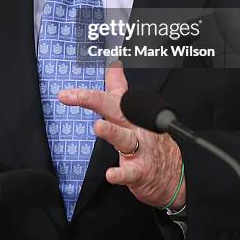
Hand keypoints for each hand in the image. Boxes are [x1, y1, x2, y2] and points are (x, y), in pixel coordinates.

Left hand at [58, 62, 185, 208]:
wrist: (173, 174)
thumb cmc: (149, 140)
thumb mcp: (135, 111)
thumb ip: (119, 88)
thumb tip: (113, 65)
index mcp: (130, 113)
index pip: (109, 97)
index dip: (88, 94)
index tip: (66, 94)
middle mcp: (135, 127)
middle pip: (117, 110)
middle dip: (96, 101)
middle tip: (78, 96)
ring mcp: (140, 149)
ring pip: (125, 138)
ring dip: (113, 132)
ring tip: (99, 127)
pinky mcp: (141, 171)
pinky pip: (131, 172)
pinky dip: (122, 174)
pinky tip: (111, 174)